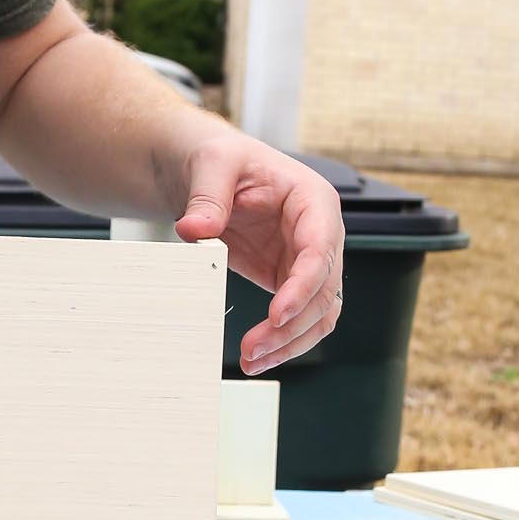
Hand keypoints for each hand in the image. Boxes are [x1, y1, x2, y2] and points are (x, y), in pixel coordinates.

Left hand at [170, 130, 344, 372]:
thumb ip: (207, 197)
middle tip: (253, 349)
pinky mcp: (288, 279)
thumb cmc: (219, 158)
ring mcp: (307, 259)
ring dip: (291, 342)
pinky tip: (258, 356)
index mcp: (313, 199)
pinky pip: (298, 317)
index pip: (320, 248)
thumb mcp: (211, 164)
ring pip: (318, 312)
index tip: (277, 314)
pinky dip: (282, 340)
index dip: (303, 285)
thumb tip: (194, 230)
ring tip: (253, 361)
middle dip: (292, 325)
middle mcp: (320, 233)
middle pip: (324, 289)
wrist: (207, 171)